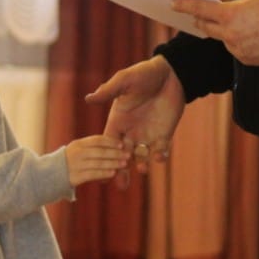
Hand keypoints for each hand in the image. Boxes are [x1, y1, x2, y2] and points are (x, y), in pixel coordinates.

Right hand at [63, 134, 132, 186]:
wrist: (49, 176)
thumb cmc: (69, 162)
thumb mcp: (77, 150)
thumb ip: (91, 148)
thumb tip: (113, 147)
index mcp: (78, 144)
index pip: (97, 140)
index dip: (111, 142)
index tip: (122, 145)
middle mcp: (76, 153)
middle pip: (100, 151)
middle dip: (116, 153)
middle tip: (128, 155)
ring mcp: (75, 165)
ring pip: (98, 163)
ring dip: (113, 163)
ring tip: (124, 164)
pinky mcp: (74, 177)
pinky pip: (92, 174)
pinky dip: (104, 173)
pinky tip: (113, 173)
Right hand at [85, 57, 185, 172]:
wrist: (169, 74)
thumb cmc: (144, 74)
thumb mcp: (125, 81)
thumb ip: (109, 91)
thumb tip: (89, 98)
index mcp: (118, 120)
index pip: (108, 143)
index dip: (105, 156)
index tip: (102, 169)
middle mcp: (131, 130)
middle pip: (122, 155)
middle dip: (120, 169)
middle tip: (120, 183)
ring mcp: (147, 133)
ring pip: (141, 156)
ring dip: (141, 164)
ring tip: (142, 169)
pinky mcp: (164, 134)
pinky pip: (160, 150)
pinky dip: (160, 156)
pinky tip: (159, 157)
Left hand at [172, 0, 258, 66]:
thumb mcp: (249, 0)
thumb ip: (232, 7)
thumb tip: (222, 13)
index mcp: (229, 15)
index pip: (200, 10)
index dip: (185, 6)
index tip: (173, 4)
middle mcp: (230, 34)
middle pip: (207, 28)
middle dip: (201, 23)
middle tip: (195, 19)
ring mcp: (237, 49)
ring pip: (224, 41)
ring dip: (228, 34)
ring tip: (248, 27)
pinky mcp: (246, 60)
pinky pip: (237, 51)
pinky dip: (241, 45)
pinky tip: (255, 39)